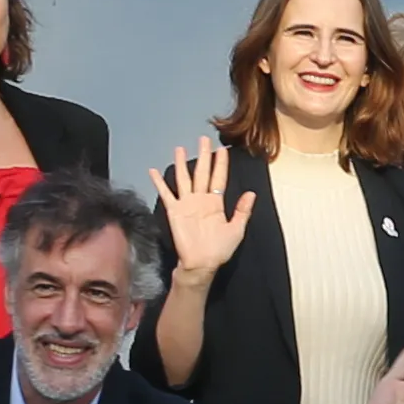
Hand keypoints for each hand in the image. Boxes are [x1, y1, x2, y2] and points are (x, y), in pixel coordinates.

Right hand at [148, 141, 256, 280]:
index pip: (219, 178)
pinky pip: (166, 194)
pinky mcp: (174, 211)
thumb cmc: (220, 249)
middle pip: (202, 173)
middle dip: (203, 156)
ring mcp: (187, 204)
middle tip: (204, 139)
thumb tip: (251, 193)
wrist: (201, 263)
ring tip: (180, 148)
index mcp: (216, 203)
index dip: (221, 164)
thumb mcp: (236, 230)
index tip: (222, 149)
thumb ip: (243, 211)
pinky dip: (159, 182)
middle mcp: (201, 199)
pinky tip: (152, 171)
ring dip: (182, 163)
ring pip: (184, 178)